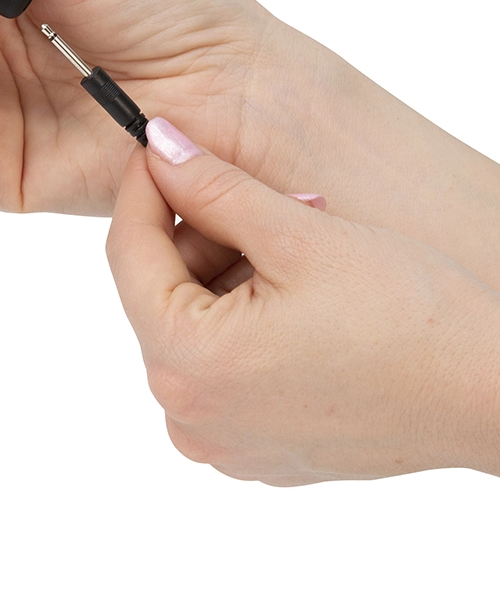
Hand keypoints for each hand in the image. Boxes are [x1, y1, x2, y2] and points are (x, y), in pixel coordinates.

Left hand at [106, 119, 499, 484]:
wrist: (489, 395)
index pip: (127, 253)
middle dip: (206, 231)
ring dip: (231, 271)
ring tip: (301, 245)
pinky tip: (302, 292)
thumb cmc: (408, 320)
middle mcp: (189, 416)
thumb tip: (158, 145)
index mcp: (186, 364)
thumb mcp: (297, 235)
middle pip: (161, 290)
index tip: (162, 145)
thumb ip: (213, 187)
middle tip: (271, 199)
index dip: (144, 186)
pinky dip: (246, 317)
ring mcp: (222, 440)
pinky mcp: (255, 445)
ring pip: (194, 323)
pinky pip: (223, 363)